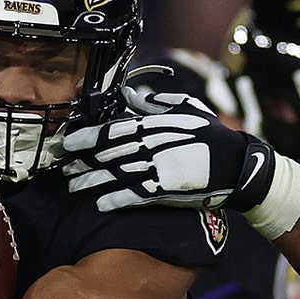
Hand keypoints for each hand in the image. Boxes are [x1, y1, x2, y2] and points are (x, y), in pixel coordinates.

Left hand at [63, 88, 274, 211]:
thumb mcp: (186, 109)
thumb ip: (155, 103)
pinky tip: (100, 205)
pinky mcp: (164, 190)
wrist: (237, 165)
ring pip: (114, 175)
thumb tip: (129, 93)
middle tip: (62, 167)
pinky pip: (133, 196)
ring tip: (74, 186)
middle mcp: (149, 146)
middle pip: (107, 154)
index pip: (111, 130)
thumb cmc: (212, 135)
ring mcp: (155, 169)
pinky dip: (115, 200)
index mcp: (153, 125)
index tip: (69, 141)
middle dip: (82, 160)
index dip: (87, 136)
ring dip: (91, 181)